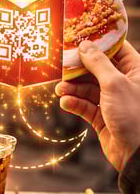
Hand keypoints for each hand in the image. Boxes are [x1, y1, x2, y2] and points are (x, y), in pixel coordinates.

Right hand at [55, 40, 139, 171]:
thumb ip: (98, 63)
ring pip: (87, 88)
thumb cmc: (134, 115)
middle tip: (61, 68)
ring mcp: (112, 100)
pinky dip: (74, 103)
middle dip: (77, 69)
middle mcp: (124, 83)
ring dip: (72, 88)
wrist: (136, 154)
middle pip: (96, 69)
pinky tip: (66, 103)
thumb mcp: (115, 84)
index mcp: (135, 70)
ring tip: (60, 90)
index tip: (76, 39)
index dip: (96, 43)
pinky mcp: (102, 116)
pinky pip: (84, 105)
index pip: (115, 49)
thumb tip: (85, 45)